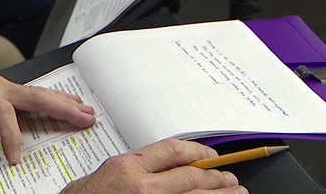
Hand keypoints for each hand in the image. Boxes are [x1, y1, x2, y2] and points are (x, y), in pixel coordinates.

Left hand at [0, 66, 94, 166]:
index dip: (12, 136)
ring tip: (86, 111)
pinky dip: (54, 98)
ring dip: (64, 102)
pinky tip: (69, 102)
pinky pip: (33, 93)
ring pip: (38, 93)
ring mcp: (3, 85)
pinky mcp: (5, 89)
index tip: (15, 159)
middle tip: (85, 119)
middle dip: (61, 108)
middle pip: (33, 96)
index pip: (2, 113)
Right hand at [63, 139, 246, 192]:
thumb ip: (136, 168)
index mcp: (128, 168)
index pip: (173, 151)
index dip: (198, 151)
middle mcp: (143, 188)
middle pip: (192, 177)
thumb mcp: (108, 173)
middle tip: (231, 179)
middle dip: (216, 178)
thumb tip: (169, 165)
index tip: (210, 155)